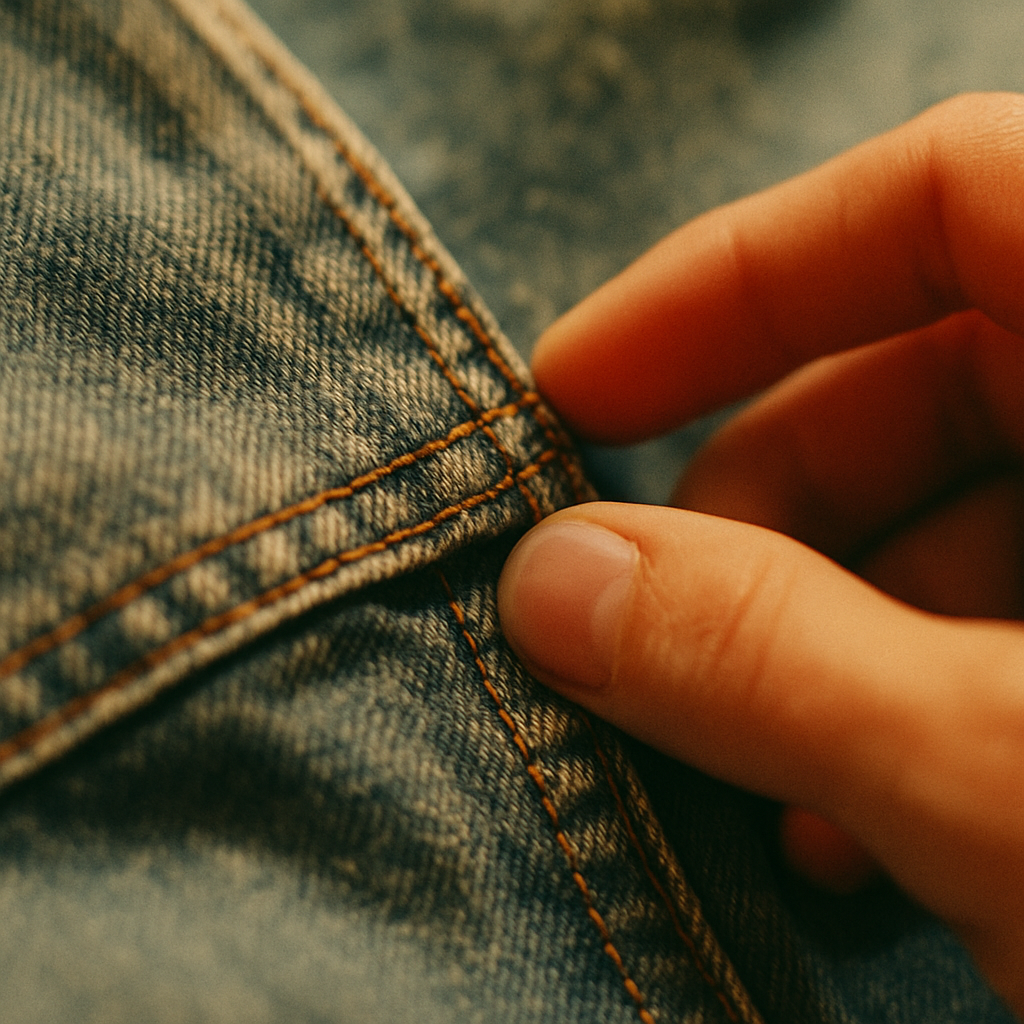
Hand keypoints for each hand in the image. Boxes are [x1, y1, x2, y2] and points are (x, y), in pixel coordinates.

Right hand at [497, 93, 1023, 1014]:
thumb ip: (766, 662)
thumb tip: (550, 582)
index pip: (938, 194)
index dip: (727, 280)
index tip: (574, 387)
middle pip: (927, 369)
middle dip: (753, 506)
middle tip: (634, 629)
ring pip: (960, 518)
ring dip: (814, 640)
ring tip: (757, 787)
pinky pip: (1009, 629)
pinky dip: (901, 711)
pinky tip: (858, 832)